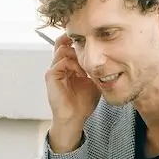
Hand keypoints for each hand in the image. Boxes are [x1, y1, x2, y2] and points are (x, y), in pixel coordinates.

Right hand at [45, 35, 98, 151]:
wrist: (76, 117)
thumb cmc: (84, 102)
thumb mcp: (94, 81)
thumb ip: (96, 68)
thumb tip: (107, 58)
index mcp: (68, 65)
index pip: (68, 45)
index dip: (78, 40)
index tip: (92, 42)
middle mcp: (59, 65)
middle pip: (62, 42)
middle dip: (76, 42)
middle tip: (89, 48)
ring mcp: (54, 70)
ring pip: (62, 49)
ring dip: (76, 55)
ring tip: (87, 68)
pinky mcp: (51, 76)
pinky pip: (62, 62)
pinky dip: (74, 65)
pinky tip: (82, 75)